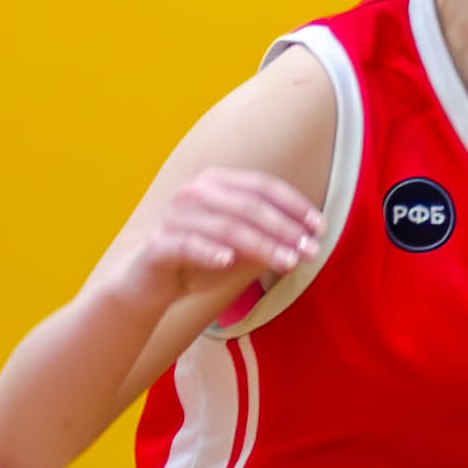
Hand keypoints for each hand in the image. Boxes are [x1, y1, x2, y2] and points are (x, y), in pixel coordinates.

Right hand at [111, 168, 325, 317]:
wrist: (149, 284)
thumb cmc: (200, 261)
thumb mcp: (240, 248)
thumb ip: (268, 239)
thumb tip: (307, 241)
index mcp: (216, 183)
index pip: (262, 187)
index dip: (294, 205)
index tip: (319, 228)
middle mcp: (194, 192)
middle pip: (248, 206)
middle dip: (285, 229)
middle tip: (310, 251)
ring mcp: (174, 216)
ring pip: (225, 227)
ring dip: (261, 245)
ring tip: (287, 262)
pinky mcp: (159, 244)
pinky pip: (187, 244)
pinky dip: (209, 251)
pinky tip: (228, 261)